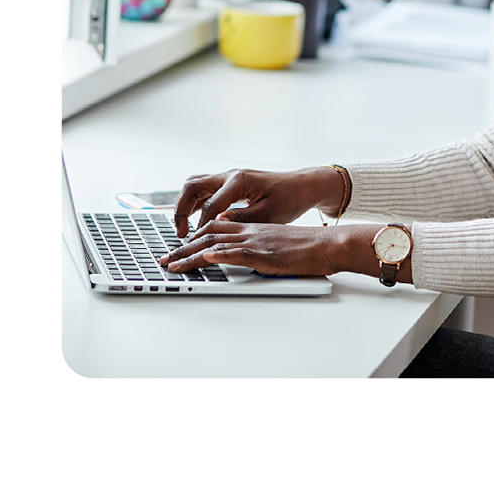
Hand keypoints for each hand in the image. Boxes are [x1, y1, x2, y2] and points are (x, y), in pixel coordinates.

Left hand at [160, 220, 342, 276]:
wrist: (328, 244)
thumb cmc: (308, 247)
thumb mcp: (278, 245)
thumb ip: (259, 249)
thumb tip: (246, 260)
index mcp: (254, 228)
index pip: (216, 228)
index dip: (194, 238)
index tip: (178, 249)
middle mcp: (251, 231)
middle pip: (209, 235)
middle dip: (183, 249)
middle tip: (164, 260)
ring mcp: (257, 242)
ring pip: (217, 245)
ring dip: (191, 256)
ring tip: (172, 265)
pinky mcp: (266, 254)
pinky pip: (239, 252)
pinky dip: (220, 255)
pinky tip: (206, 258)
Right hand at [172, 167, 339, 236]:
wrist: (302, 186)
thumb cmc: (290, 199)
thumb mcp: (269, 213)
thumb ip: (242, 218)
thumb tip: (218, 222)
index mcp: (239, 182)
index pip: (209, 206)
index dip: (200, 228)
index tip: (194, 245)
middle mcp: (230, 176)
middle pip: (192, 186)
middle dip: (181, 210)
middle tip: (180, 234)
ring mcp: (229, 177)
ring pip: (195, 184)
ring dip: (185, 204)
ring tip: (184, 229)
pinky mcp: (231, 183)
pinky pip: (205, 189)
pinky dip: (196, 202)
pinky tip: (197, 220)